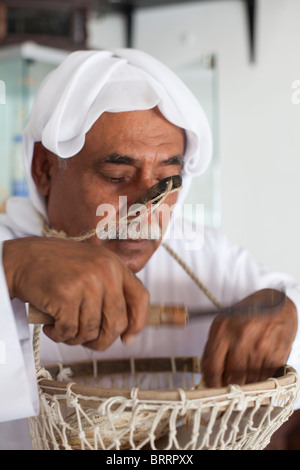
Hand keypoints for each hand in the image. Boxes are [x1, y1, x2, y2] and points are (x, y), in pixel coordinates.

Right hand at [3, 237, 149, 349]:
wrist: (22, 258)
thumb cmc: (57, 267)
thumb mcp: (92, 266)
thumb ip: (110, 290)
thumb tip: (126, 331)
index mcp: (115, 264)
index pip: (140, 297)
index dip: (137, 322)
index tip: (127, 338)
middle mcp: (105, 272)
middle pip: (117, 322)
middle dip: (101, 340)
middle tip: (84, 340)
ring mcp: (86, 283)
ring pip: (91, 331)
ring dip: (75, 338)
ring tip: (62, 327)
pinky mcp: (66, 296)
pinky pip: (70, 331)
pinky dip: (59, 335)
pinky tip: (51, 325)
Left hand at [201, 289, 297, 386]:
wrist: (276, 304)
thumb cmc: (247, 314)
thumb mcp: (224, 322)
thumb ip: (214, 346)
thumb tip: (207, 374)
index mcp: (223, 328)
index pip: (212, 366)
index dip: (211, 382)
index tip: (212, 387)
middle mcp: (241, 337)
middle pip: (230, 376)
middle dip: (228, 385)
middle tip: (228, 385)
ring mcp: (260, 347)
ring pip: (248, 380)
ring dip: (244, 383)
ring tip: (244, 375)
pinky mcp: (276, 354)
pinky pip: (263, 378)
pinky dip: (259, 379)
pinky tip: (256, 370)